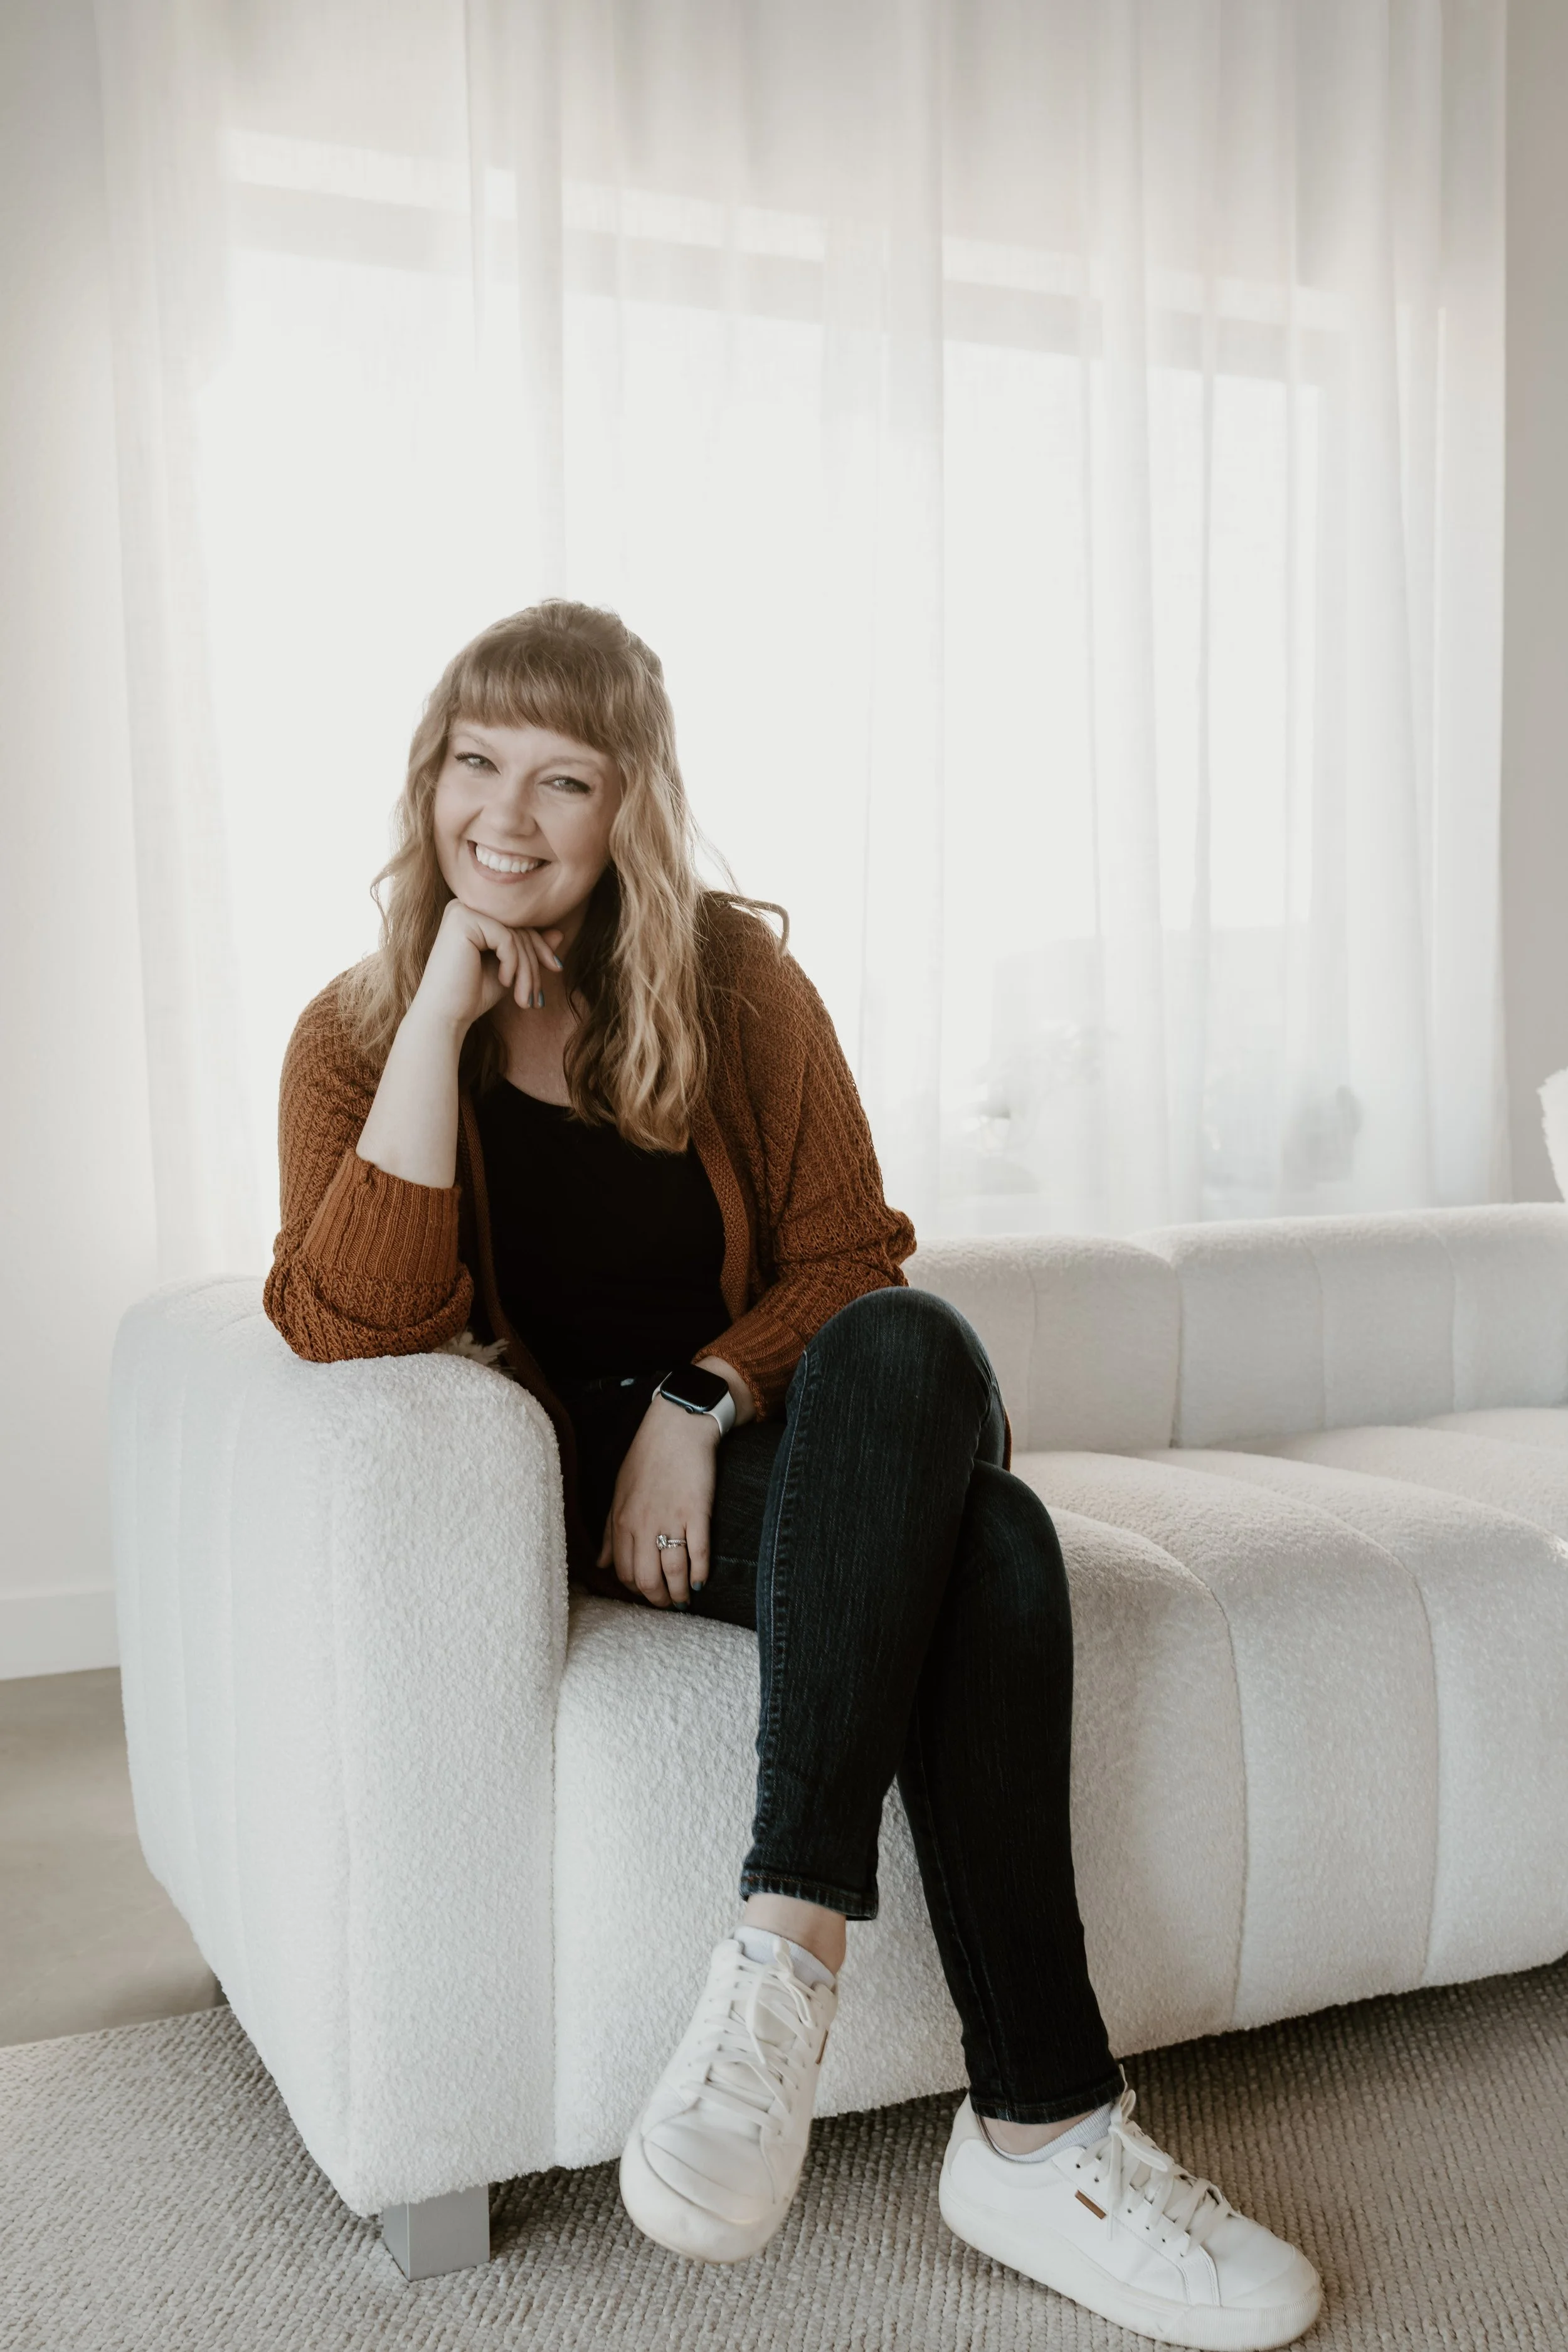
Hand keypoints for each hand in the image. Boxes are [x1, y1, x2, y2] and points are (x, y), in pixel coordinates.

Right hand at [410, 894, 565, 1034]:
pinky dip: (513, 964)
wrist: (444, 1016)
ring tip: (525, 998)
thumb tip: (560, 932)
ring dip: (527, 970)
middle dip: (534, 964)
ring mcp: (462, 910)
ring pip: (515, 934)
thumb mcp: (510, 970)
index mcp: (473, 915)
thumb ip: (530, 949)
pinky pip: (506, 938)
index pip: (518, 924)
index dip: (540, 947)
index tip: (557, 968)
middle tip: (537, 997)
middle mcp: (464, 906)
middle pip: (519, 928)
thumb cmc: (472, 995)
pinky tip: (504, 982)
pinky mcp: (462, 919)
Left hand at [598, 1393, 719, 1605]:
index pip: (623, 1572)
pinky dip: (700, 1573)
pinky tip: (701, 1579)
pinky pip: (699, 1554)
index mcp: (622, 1520)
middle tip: (667, 1603)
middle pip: (647, 1580)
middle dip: (658, 1599)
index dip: (635, 1590)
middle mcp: (643, 1524)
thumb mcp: (619, 1492)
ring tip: (685, 1598)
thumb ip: (611, 1531)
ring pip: (674, 1573)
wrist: (678, 1427)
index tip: (647, 1592)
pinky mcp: (697, 1512)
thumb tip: (602, 1565)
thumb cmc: (647, 1458)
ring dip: (680, 1593)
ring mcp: (671, 1519)